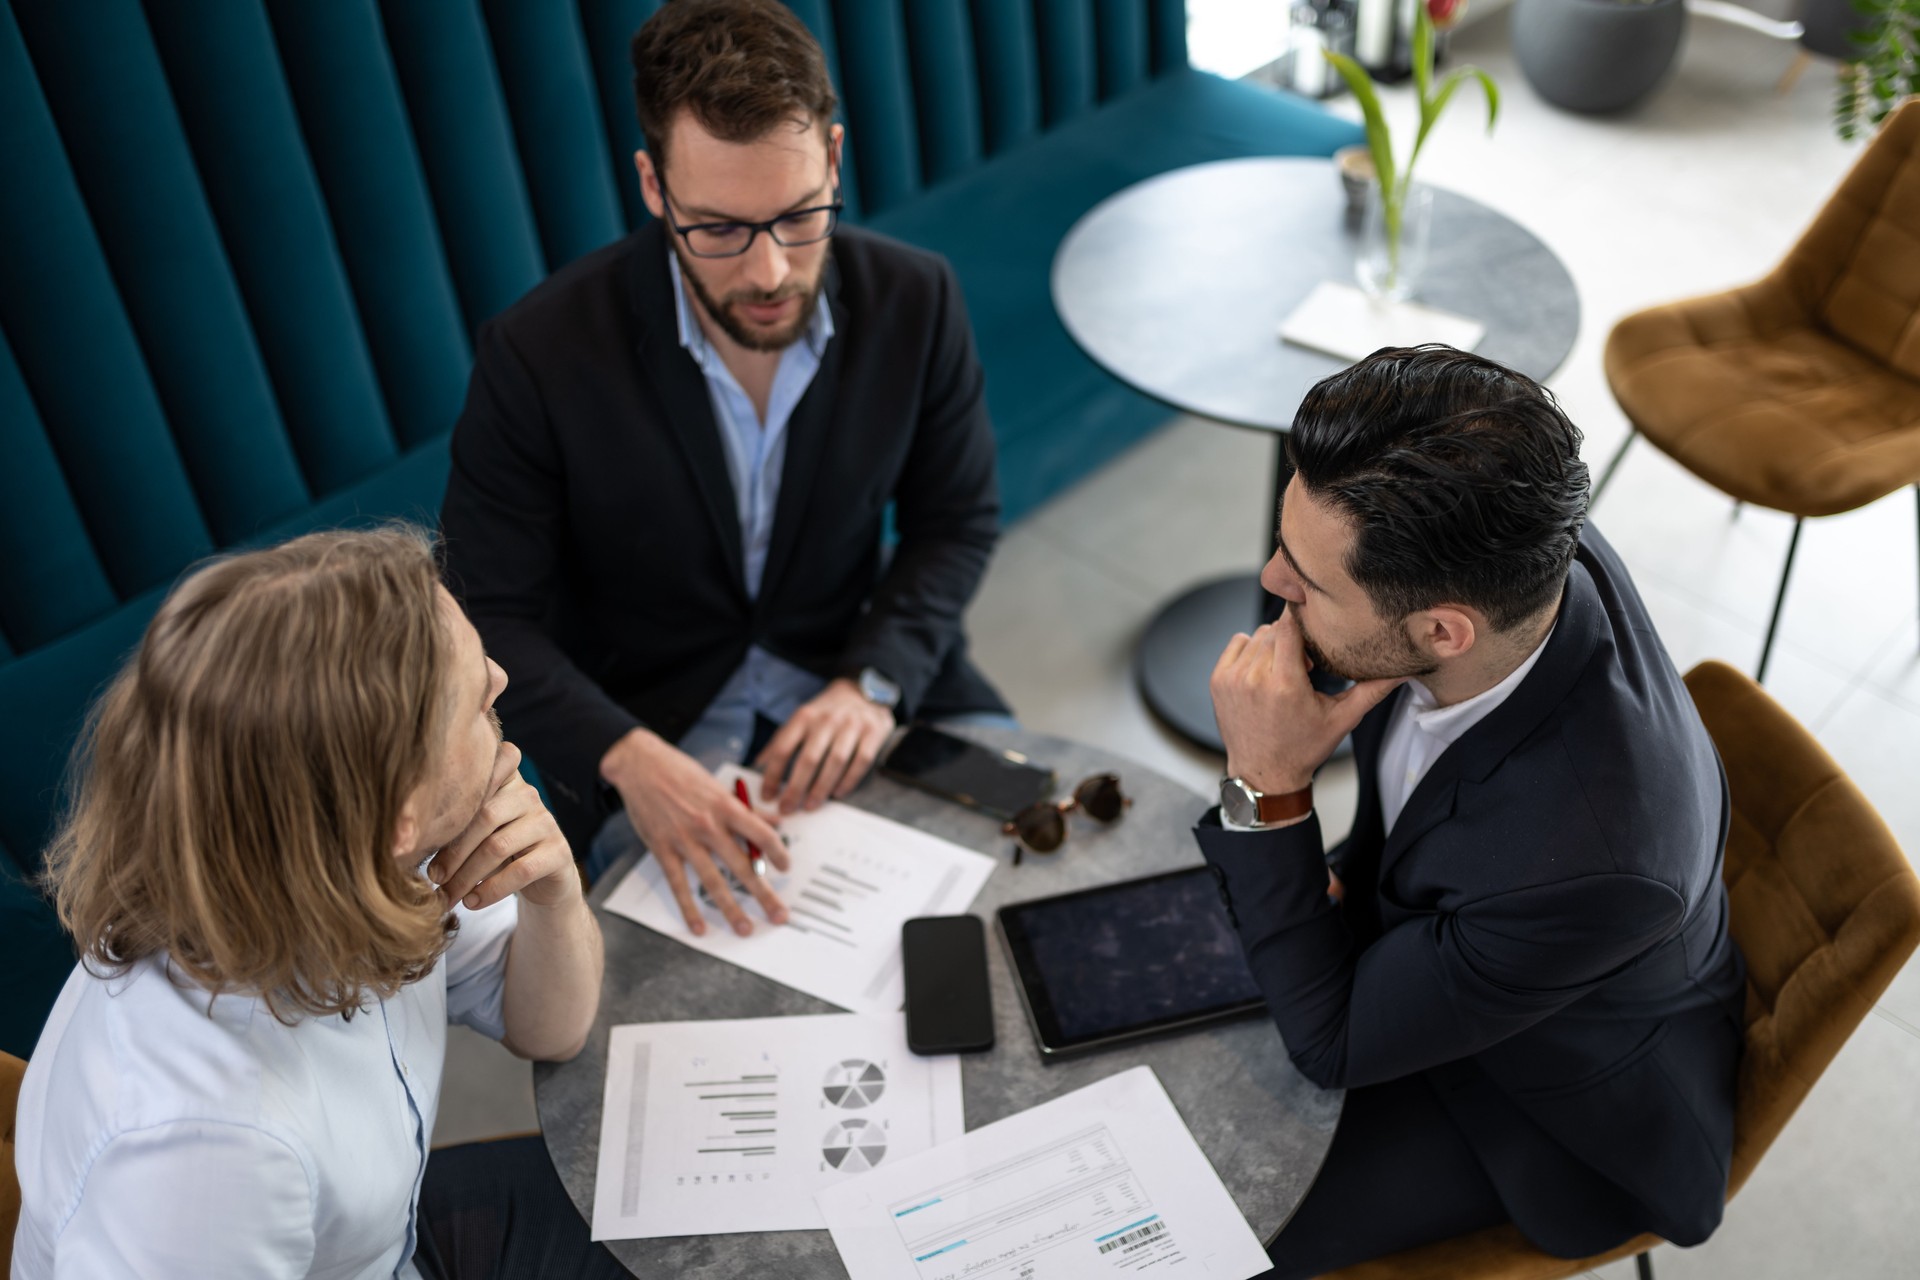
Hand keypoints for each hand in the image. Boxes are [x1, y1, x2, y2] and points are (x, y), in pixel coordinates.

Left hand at [429, 740, 580, 911]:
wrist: (542, 882)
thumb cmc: (496, 854)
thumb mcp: (474, 834)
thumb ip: (451, 826)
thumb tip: (402, 840)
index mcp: (506, 782)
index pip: (487, 766)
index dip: (466, 777)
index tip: (434, 808)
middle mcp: (529, 795)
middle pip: (484, 816)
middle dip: (453, 851)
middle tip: (433, 878)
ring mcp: (546, 823)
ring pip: (498, 846)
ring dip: (466, 876)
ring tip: (448, 896)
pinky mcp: (559, 852)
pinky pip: (520, 870)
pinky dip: (490, 890)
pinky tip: (472, 902)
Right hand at [600, 729, 789, 936]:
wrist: (640, 765)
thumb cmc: (680, 773)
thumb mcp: (718, 786)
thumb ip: (747, 809)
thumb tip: (776, 822)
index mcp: (726, 806)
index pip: (762, 834)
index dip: (778, 854)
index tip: (786, 869)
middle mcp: (709, 825)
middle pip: (742, 866)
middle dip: (763, 894)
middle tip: (778, 915)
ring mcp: (685, 839)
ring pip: (713, 881)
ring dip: (731, 908)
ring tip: (745, 928)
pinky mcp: (663, 849)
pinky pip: (679, 885)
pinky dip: (689, 909)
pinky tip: (699, 926)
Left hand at [755, 677, 894, 813]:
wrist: (862, 691)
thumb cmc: (825, 712)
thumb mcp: (800, 719)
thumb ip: (781, 741)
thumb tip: (758, 765)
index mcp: (804, 716)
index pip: (783, 748)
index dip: (773, 774)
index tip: (767, 795)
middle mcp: (826, 720)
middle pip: (809, 758)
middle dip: (796, 787)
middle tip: (787, 808)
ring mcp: (851, 725)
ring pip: (835, 761)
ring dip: (821, 788)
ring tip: (810, 805)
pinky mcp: (873, 732)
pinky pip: (861, 761)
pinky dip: (849, 780)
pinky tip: (838, 793)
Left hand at [1210, 607, 1404, 794]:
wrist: (1264, 775)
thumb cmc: (1303, 748)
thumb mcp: (1342, 719)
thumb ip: (1372, 690)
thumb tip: (1406, 667)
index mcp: (1285, 684)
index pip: (1289, 625)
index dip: (1303, 618)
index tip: (1315, 621)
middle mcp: (1254, 678)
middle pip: (1275, 629)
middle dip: (1292, 638)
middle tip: (1305, 662)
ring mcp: (1232, 679)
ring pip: (1257, 635)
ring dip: (1273, 645)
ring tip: (1286, 670)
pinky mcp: (1218, 681)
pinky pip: (1237, 643)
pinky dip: (1251, 650)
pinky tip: (1265, 671)